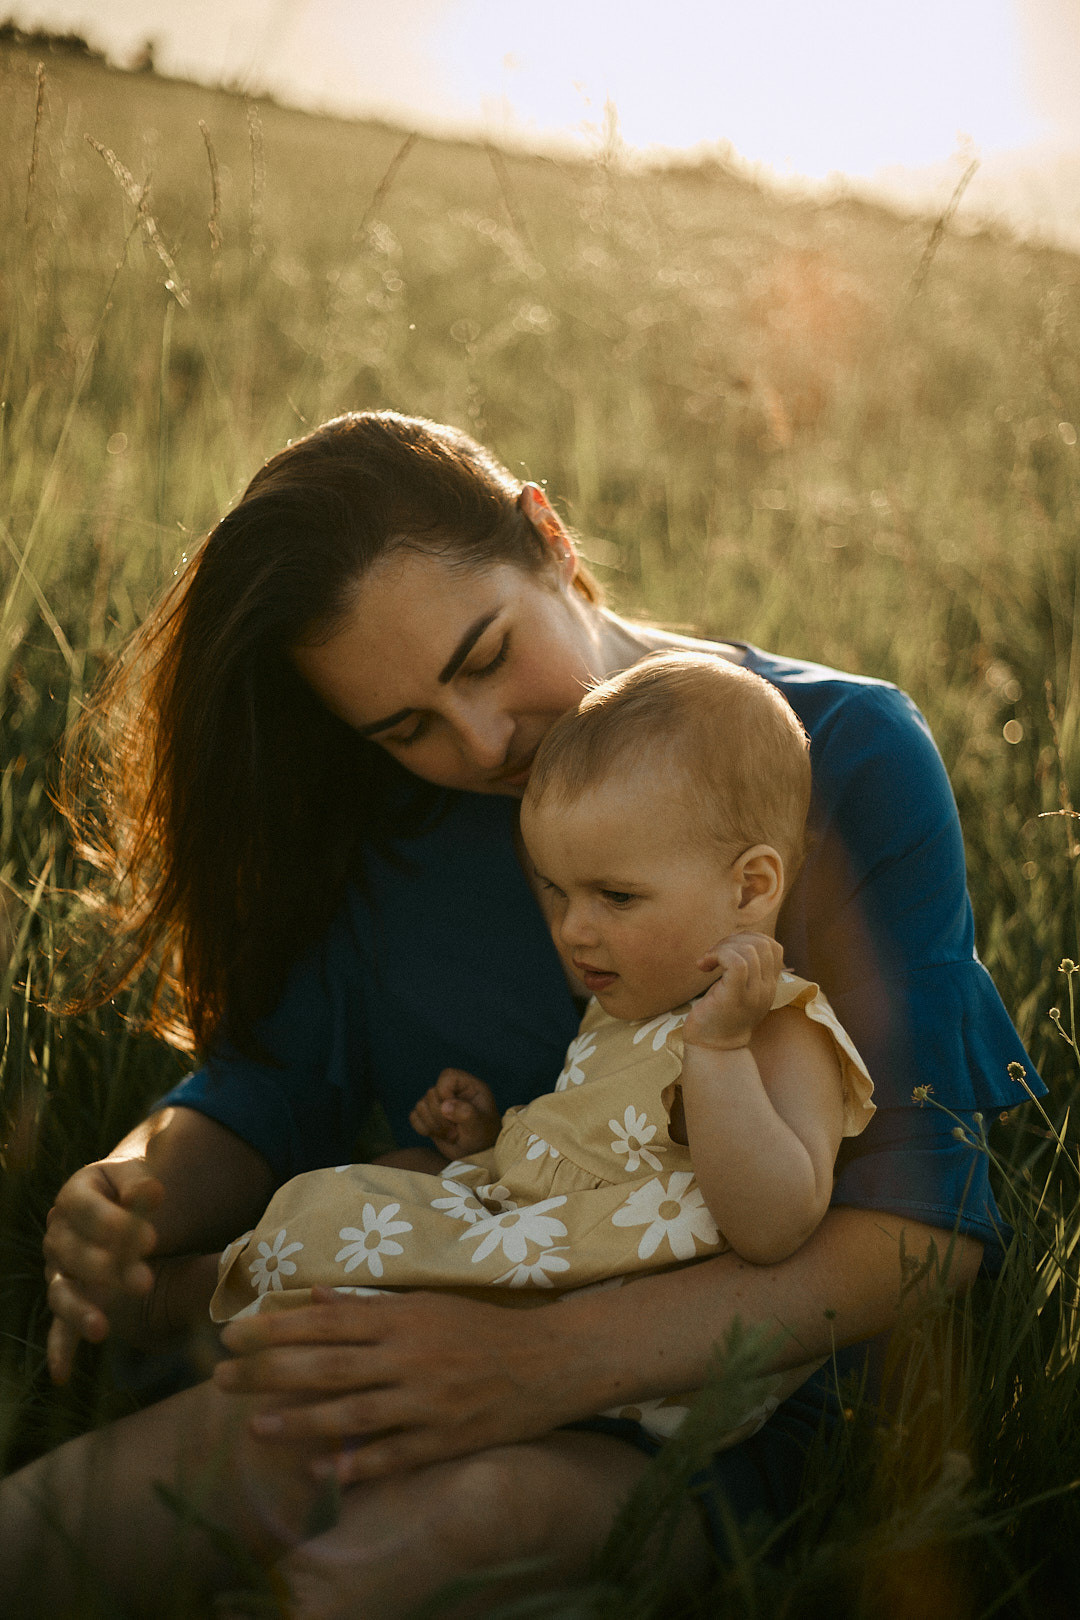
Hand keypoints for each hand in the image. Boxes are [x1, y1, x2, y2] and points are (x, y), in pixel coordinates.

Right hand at [42, 1159, 164, 1383]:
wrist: (124, 1199)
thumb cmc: (134, 1187)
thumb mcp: (139, 1176)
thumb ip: (142, 1185)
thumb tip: (150, 1191)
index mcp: (74, 1194)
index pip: (83, 1209)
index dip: (113, 1225)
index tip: (151, 1240)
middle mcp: (58, 1233)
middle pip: (72, 1254)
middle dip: (107, 1270)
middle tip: (144, 1282)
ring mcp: (59, 1269)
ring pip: (61, 1292)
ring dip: (81, 1311)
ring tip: (103, 1329)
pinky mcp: (69, 1297)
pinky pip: (58, 1326)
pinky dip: (60, 1349)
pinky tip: (62, 1375)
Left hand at [213, 1288, 584, 1482]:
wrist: (549, 1360)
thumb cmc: (483, 1326)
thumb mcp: (427, 1303)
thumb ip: (370, 1305)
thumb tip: (315, 1298)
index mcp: (402, 1319)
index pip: (325, 1323)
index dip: (275, 1329)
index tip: (231, 1335)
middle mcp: (409, 1358)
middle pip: (327, 1366)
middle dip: (268, 1373)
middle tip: (220, 1380)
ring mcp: (426, 1402)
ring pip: (352, 1412)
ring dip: (299, 1421)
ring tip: (254, 1428)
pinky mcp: (445, 1439)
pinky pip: (392, 1455)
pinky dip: (354, 1464)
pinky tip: (318, 1472)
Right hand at [408, 1068, 500, 1156]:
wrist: (476, 1154)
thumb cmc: (483, 1138)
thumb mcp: (480, 1126)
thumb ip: (466, 1113)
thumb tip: (445, 1106)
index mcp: (468, 1086)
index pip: (447, 1076)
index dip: (445, 1093)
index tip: (453, 1112)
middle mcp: (452, 1092)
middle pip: (431, 1093)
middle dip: (440, 1117)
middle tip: (456, 1132)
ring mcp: (438, 1103)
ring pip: (420, 1105)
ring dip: (433, 1125)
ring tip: (451, 1135)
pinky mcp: (428, 1117)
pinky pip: (414, 1117)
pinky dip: (423, 1128)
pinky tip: (438, 1135)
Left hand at [683, 932, 782, 1050]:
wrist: (712, 1049)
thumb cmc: (718, 1017)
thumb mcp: (737, 990)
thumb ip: (743, 971)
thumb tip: (733, 941)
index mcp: (768, 985)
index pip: (773, 946)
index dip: (749, 938)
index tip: (727, 951)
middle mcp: (766, 989)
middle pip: (762, 944)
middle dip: (734, 939)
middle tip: (713, 955)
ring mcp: (753, 994)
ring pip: (749, 950)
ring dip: (722, 947)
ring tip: (707, 961)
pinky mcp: (734, 997)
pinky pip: (736, 962)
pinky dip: (717, 955)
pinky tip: (703, 966)